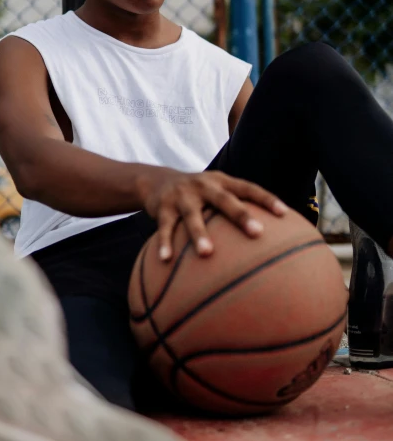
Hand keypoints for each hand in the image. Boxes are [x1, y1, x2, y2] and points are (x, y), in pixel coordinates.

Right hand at [136, 169, 287, 261]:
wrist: (156, 180)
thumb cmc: (198, 194)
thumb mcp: (216, 191)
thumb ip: (237, 206)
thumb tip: (271, 235)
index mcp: (221, 181)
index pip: (248, 188)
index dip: (266, 199)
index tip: (284, 214)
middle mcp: (203, 185)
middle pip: (224, 200)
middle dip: (241, 216)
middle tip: (257, 233)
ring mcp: (182, 195)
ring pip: (192, 215)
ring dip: (199, 234)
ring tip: (207, 253)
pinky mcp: (162, 207)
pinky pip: (165, 227)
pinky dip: (165, 243)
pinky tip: (166, 259)